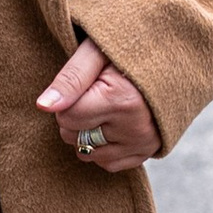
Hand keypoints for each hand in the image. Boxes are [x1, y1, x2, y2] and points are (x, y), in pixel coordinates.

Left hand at [34, 40, 157, 174]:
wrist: (169, 56)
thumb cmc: (126, 48)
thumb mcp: (96, 52)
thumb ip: (70, 79)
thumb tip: (43, 106)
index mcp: (121, 100)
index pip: (66, 117)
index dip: (67, 99)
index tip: (84, 84)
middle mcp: (134, 127)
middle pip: (73, 137)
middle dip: (76, 116)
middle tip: (95, 93)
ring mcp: (143, 143)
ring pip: (87, 154)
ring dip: (87, 133)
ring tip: (104, 107)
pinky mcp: (148, 151)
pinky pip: (107, 164)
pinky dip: (103, 147)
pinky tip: (112, 123)